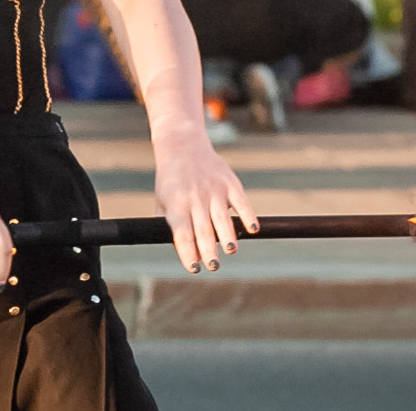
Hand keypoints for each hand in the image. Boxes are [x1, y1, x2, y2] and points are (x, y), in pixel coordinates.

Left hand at [153, 132, 258, 273]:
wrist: (182, 146)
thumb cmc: (171, 181)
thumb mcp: (162, 201)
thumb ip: (169, 225)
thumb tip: (183, 251)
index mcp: (177, 205)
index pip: (183, 234)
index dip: (188, 252)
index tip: (194, 268)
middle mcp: (196, 198)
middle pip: (204, 230)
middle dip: (209, 251)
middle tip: (213, 266)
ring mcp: (214, 190)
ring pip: (222, 218)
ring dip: (228, 236)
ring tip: (230, 251)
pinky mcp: (229, 183)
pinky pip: (241, 202)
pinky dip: (248, 216)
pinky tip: (253, 229)